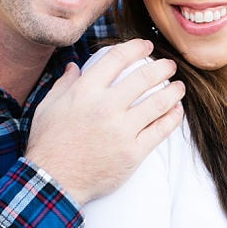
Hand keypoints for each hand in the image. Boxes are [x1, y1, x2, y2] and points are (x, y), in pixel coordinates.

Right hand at [25, 39, 185, 204]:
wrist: (54, 181)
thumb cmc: (48, 144)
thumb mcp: (48, 108)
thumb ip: (64, 84)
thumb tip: (73, 66)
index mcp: (85, 92)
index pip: (116, 58)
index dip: (135, 48)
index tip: (146, 46)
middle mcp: (106, 107)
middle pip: (144, 77)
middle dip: (162, 67)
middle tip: (169, 66)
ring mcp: (121, 131)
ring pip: (158, 102)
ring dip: (173, 91)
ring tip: (179, 87)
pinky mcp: (133, 153)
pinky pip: (161, 130)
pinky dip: (173, 117)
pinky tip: (176, 111)